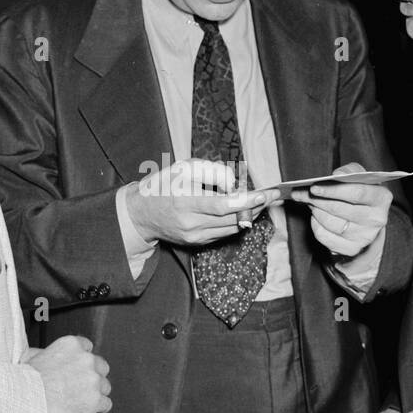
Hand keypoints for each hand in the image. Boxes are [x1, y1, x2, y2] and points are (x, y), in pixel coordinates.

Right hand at [22, 336, 111, 412]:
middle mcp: (86, 359)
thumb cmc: (25, 380)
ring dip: (96, 393)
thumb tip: (42, 355)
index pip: (88, 348)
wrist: (25, 398)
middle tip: (81, 387)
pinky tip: (90, 411)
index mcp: (72, 344)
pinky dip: (99, 409)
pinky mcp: (95, 399)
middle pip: (101, 367)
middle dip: (93, 376)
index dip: (83, 361)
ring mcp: (93, 379)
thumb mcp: (33, 356)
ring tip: (83, 401)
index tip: (78, 369)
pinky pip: (106, 404)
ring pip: (105, 386)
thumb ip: (45, 352)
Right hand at [125, 158, 274, 246]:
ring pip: (232, 228)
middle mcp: (190, 223)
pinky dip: (237, 222)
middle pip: (232, 219)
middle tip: (271, 196)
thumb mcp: (183, 168)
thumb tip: (235, 185)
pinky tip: (243, 211)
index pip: (222, 205)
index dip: (246, 201)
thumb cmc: (163, 185)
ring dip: (250, 215)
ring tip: (261, 201)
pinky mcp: (197, 243)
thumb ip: (212, 172)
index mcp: (184, 201)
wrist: (141, 214)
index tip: (264, 193)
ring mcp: (194, 236)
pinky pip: (224, 234)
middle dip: (256, 207)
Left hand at [290, 161, 390, 257]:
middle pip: (339, 209)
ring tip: (308, 201)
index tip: (313, 187)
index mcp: (381, 198)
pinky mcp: (351, 249)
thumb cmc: (361, 193)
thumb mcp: (361, 177)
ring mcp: (364, 237)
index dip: (333, 190)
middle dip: (316, 199)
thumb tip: (336, 174)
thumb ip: (350, 171)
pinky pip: (324, 236)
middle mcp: (376, 219)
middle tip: (300, 193)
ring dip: (314, 211)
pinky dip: (315, 225)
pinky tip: (315, 216)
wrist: (368, 221)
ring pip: (330, 223)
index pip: (357, 193)